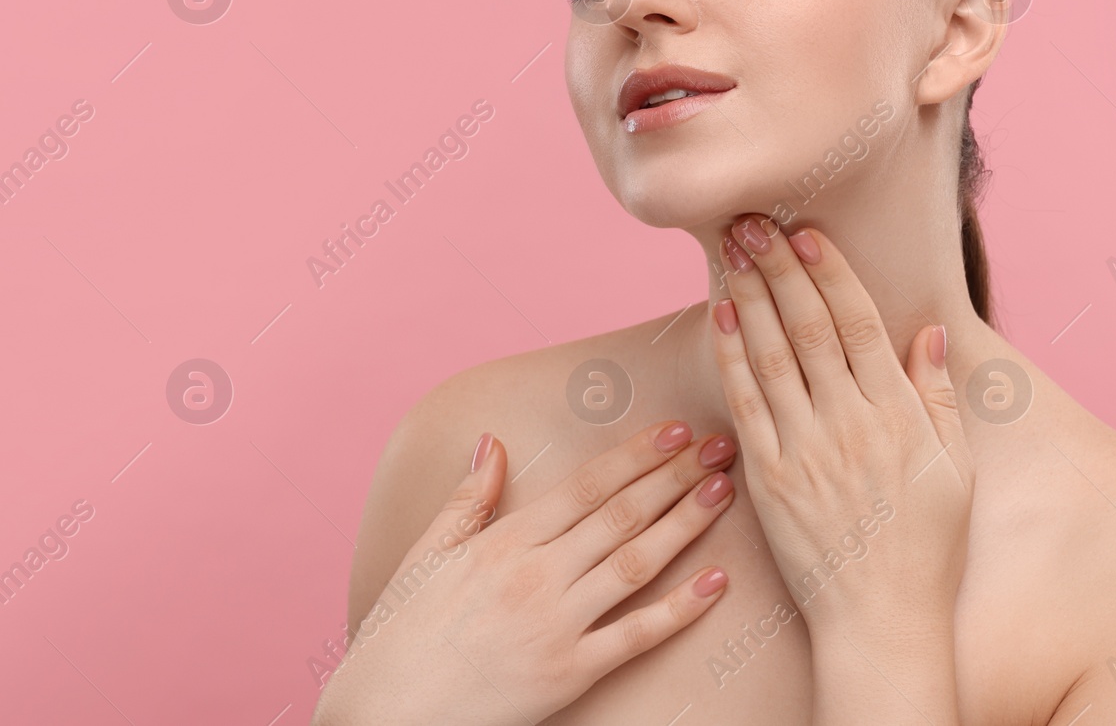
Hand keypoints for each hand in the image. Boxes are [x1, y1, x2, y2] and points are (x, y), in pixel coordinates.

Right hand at [311, 422, 738, 725]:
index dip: (635, 455)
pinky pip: (635, 637)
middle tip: (720, 447)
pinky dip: (680, 610)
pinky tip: (715, 583)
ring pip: (636, 563)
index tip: (675, 429)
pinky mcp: (568, 674)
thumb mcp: (423, 557)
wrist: (382, 717)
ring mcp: (555, 625)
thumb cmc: (399, 639)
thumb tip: (493, 442)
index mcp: (502, 543)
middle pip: (621, 515)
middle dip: (675, 476)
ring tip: (722, 492)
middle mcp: (535, 576)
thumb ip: (467, 499)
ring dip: (685, 524)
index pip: (585, 486)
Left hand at [709, 216, 975, 642]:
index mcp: (896, 414)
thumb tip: (926, 332)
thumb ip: (936, 396)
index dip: (829, 273)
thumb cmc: (926, 544)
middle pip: (806, 327)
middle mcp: (848, 423)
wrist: (881, 619)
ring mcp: (803, 450)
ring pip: (771, 355)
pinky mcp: (768, 478)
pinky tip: (721, 316)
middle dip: (777, 267)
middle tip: (753, 221)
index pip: (856, 324)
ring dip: (749, 296)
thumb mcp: (952, 467)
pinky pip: (744, 404)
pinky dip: (731, 356)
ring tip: (731, 250)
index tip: (806, 233)